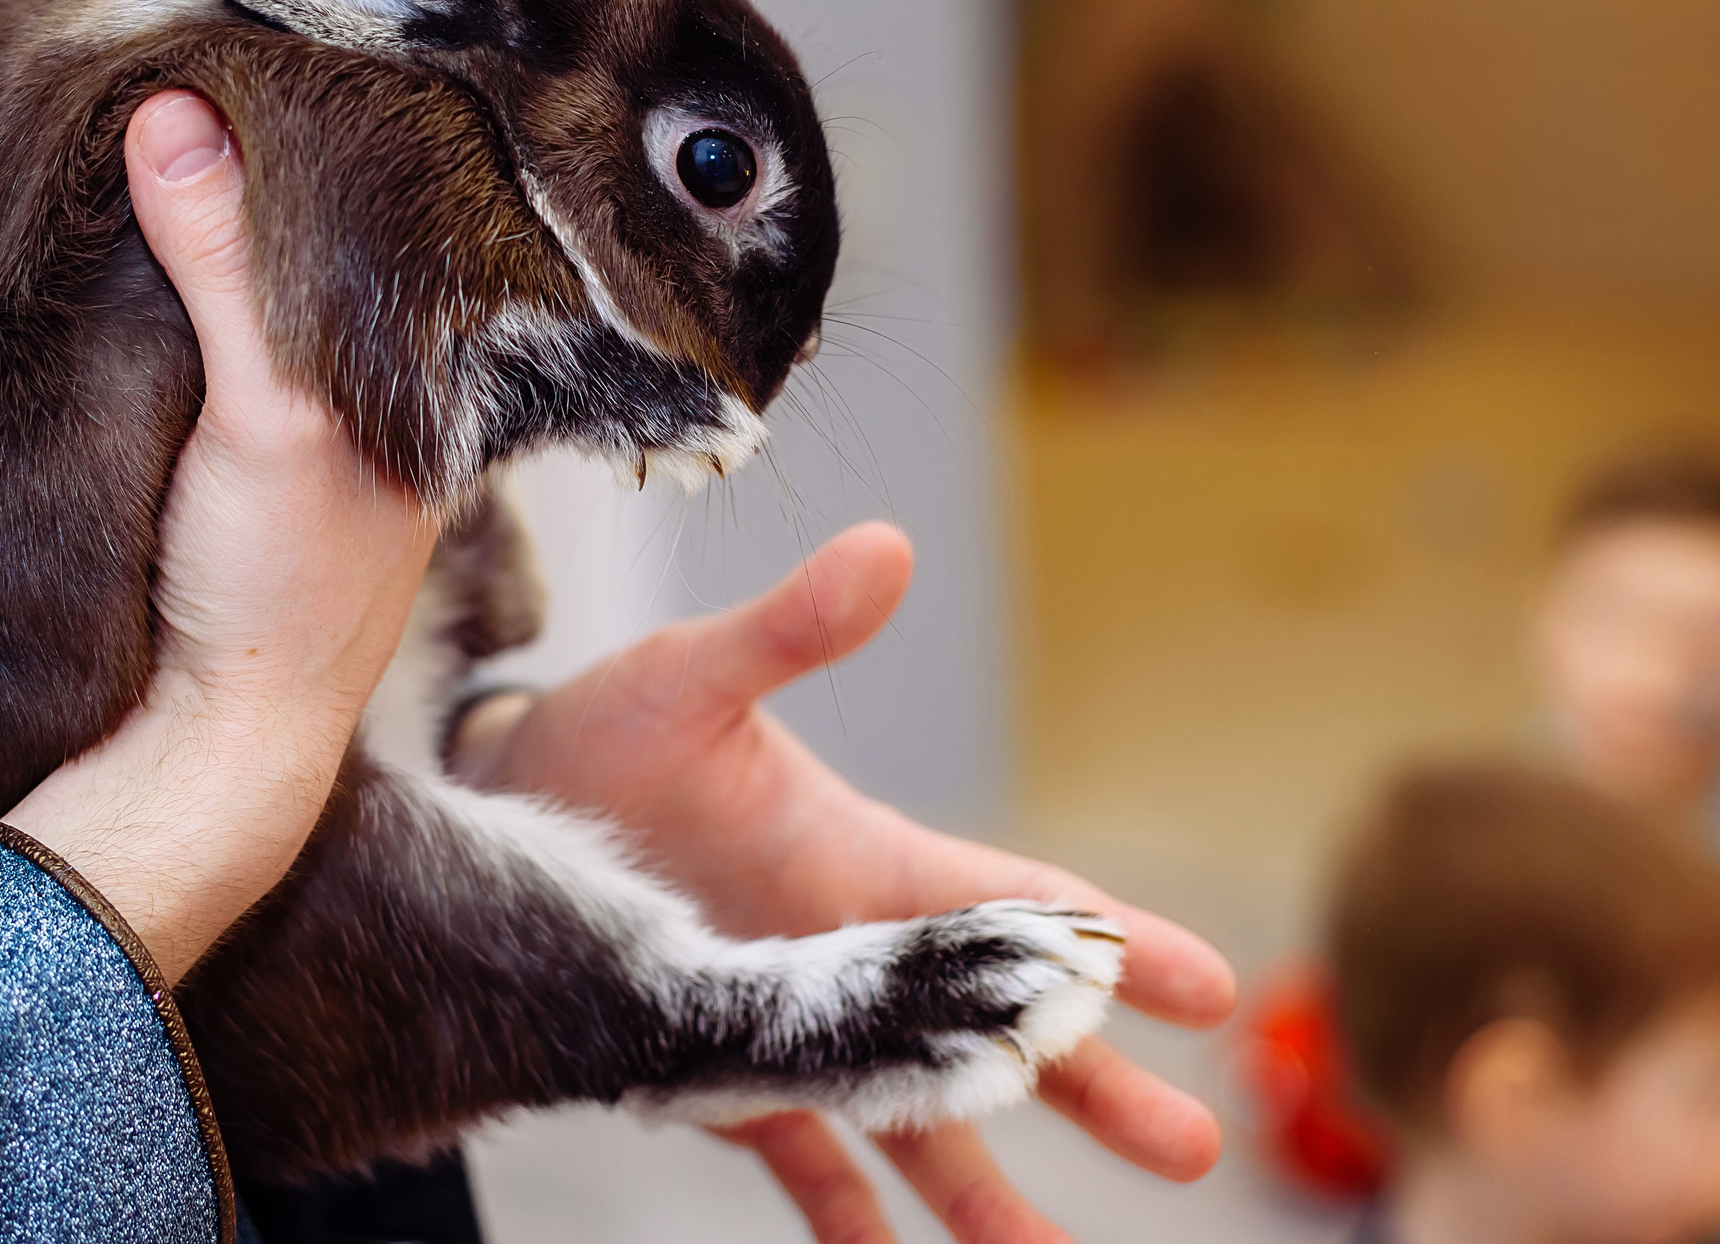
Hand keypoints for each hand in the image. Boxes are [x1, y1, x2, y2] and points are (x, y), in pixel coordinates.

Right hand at [7, 91, 437, 980]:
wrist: (216, 738)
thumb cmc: (277, 591)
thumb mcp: (266, 414)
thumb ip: (228, 269)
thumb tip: (177, 113)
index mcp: (445, 365)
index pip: (431, 200)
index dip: (389, 112)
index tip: (334, 10)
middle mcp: (403, 373)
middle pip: (368, 222)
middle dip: (320, 135)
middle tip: (256, 15)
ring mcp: (333, 401)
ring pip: (309, 263)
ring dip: (264, 190)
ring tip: (209, 78)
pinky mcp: (262, 432)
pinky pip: (255, 312)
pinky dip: (226, 254)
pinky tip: (177, 200)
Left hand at [455, 521, 1233, 1243]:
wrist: (504, 806)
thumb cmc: (611, 731)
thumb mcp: (693, 675)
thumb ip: (790, 630)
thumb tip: (887, 544)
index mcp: (867, 860)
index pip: (1015, 904)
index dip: (1114, 943)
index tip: (1216, 987)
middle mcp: (851, 954)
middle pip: (998, 1034)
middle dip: (1095, 1088)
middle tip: (1199, 1147)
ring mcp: (795, 1026)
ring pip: (919, 1120)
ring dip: (987, 1190)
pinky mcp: (717, 1077)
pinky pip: (800, 1160)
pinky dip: (846, 1222)